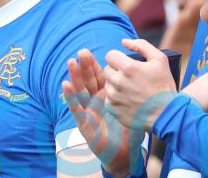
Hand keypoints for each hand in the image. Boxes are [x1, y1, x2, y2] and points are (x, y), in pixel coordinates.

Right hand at [63, 50, 136, 177]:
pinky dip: (70, 97)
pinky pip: (76, 109)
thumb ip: (133, 94)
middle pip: (87, 81)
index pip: (98, 78)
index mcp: (106, 97)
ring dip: (74, 77)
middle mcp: (95, 102)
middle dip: (83, 67)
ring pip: (79, 91)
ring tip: (71, 62)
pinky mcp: (84, 124)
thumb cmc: (129, 133)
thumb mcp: (132, 110)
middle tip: (81, 52)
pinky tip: (66, 85)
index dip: (93, 65)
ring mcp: (88, 112)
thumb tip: (141, 75)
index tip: (89, 52)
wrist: (124, 156)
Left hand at [104, 39, 177, 130]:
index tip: (126, 64)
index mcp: (128, 67)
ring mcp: (114, 96)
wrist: (168, 115)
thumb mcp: (160, 60)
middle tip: (131, 78)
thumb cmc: (164, 86)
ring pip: (107, 84)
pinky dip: (116, 99)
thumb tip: (124, 41)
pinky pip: (108, 99)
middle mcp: (118, 81)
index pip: (110, 55)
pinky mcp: (113, 109)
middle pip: (107, 69)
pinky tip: (129, 100)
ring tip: (131, 90)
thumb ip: (141, 45)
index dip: (118, 58)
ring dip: (115, 85)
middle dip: (117, 71)